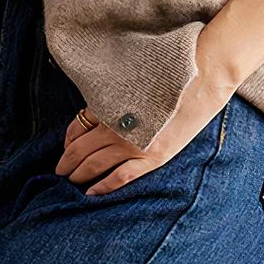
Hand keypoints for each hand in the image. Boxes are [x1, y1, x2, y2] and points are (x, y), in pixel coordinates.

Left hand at [54, 29, 237, 195]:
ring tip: (71, 182)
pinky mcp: (154, 157)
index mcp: (111, 104)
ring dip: (80, 175)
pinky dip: (104, 187)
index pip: (77, 127)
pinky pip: (122, 178)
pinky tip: (92, 193)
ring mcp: (136, 144)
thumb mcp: (132, 78)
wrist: (204, 75)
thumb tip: (91, 113)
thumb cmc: (169, 70)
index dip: (68, 140)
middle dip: (67, 162)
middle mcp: (118, 126)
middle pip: (82, 150)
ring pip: (96, 166)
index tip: (64, 146)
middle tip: (59, 170)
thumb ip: (112, 96)